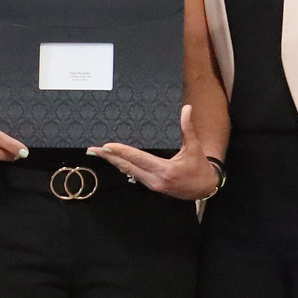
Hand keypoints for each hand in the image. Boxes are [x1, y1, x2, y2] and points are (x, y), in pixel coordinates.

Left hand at [88, 107, 216, 200]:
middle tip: (93, 149)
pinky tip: (113, 160)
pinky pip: (133, 174)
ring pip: (128, 172)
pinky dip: (122, 166)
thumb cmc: (199, 168)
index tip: (107, 146)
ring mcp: (151, 185)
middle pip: (127, 167)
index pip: (138, 159)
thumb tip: (186, 109)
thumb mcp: (194, 148)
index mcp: (165, 170)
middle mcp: (155, 179)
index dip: (122, 152)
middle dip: (109, 158)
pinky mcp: (151, 186)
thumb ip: (187, 128)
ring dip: (113, 162)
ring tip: (98, 153)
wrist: (204, 188)